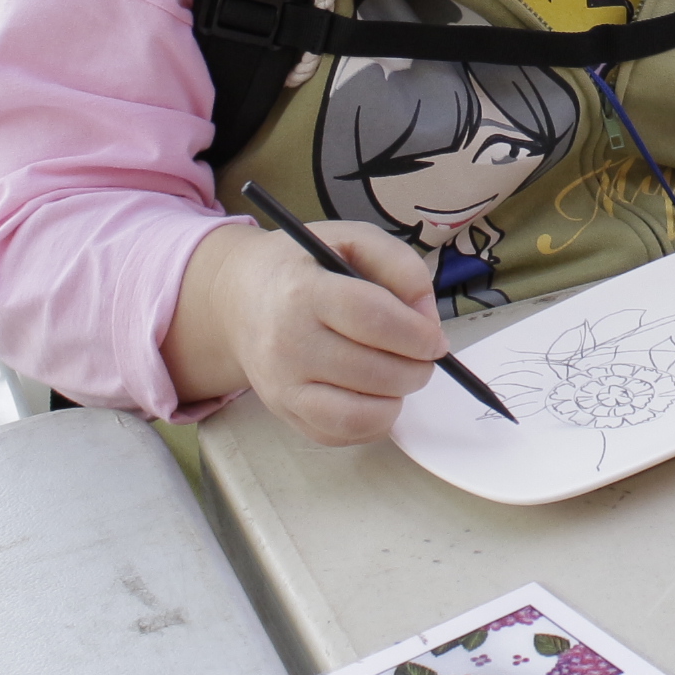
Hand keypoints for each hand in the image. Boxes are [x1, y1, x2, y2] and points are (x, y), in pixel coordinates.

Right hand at [171, 218, 447, 445]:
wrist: (239, 299)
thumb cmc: (305, 266)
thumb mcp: (352, 239)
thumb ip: (399, 265)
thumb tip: (427, 319)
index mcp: (303, 291)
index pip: (372, 319)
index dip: (417, 334)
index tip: (435, 339)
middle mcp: (286, 343)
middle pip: (372, 371)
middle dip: (416, 369)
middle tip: (424, 356)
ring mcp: (281, 386)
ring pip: (359, 414)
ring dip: (397, 398)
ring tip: (400, 374)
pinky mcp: (283, 413)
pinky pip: (342, 435)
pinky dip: (373, 421)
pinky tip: (376, 394)